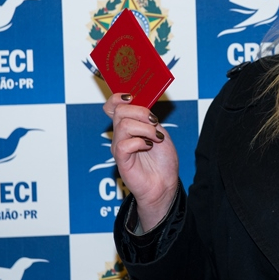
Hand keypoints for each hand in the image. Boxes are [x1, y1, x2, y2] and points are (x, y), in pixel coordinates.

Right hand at [104, 93, 178, 229]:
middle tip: (154, 123)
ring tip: (156, 138)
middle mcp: (121, 134)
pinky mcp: (120, 160)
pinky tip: (149, 147)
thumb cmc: (162, 160)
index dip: (118, 98)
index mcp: (129, 125)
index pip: (113, 106)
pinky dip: (140, 142)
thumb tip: (142, 105)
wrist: (165, 183)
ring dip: (145, 129)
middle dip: (141, 112)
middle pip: (119, 111)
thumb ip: (149, 119)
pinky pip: (124, 144)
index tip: (132, 97)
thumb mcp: (160, 132)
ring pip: (123, 125)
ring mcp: (119, 146)